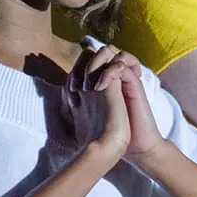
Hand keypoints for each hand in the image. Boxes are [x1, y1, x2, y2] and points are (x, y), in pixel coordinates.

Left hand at [64, 45, 162, 162]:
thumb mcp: (87, 112)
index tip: (71, 90)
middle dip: (85, 62)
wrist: (131, 146)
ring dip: (96, 64)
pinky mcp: (134, 84)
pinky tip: (99, 88)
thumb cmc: (108, 133)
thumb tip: (62, 92)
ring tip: (88, 86)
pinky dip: (108, 72)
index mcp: (103, 79)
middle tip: (78, 86)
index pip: (89, 56)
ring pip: (112, 51)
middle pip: (100, 50)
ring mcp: (125, 78)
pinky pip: (122, 65)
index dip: (77, 67)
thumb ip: (78, 98)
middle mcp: (114, 75)